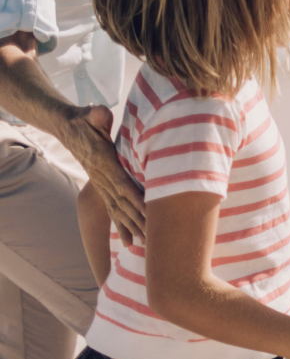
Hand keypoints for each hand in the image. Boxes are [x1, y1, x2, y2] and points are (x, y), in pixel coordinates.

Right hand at [64, 105, 144, 243]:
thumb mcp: (90, 115)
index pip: (121, 183)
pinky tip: (131, 242)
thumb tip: (98, 113)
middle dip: (138, 220)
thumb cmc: (85, 121)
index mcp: (103, 163)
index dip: (135, 198)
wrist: (68, 129)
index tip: (150, 211)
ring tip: (144, 245)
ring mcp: (101, 186)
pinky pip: (113, 210)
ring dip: (132, 227)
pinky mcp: (103, 188)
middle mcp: (102, 179)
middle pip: (122, 203)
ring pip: (118, 211)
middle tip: (153, 238)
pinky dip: (123, 226)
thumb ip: (96, 116)